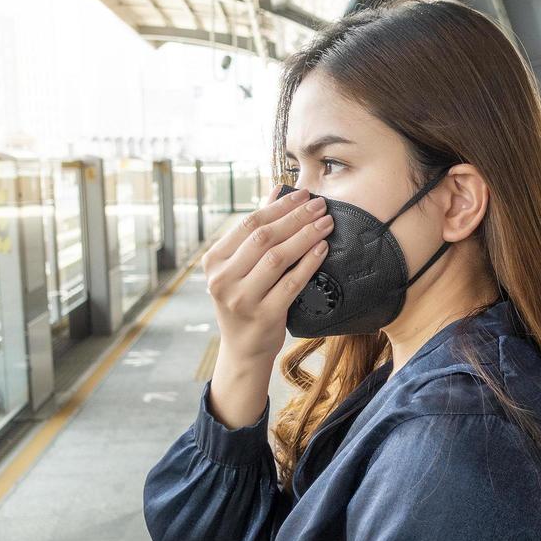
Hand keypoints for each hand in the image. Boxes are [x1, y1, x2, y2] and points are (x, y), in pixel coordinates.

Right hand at [204, 183, 333, 364]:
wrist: (243, 349)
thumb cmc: (245, 300)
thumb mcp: (241, 266)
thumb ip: (257, 230)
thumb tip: (278, 191)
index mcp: (214, 261)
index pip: (248, 224)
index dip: (279, 207)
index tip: (303, 195)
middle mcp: (222, 279)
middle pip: (264, 238)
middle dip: (296, 218)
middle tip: (320, 206)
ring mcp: (242, 299)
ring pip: (278, 258)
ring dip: (305, 236)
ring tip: (326, 223)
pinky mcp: (264, 315)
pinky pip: (292, 283)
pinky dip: (309, 262)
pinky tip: (322, 248)